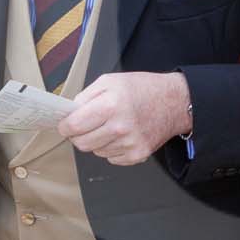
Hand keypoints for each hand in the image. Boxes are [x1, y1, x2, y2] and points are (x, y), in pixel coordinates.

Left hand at [59, 72, 191, 165]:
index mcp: (110, 105)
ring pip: (96, 151)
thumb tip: (68, 114)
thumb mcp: (110, 81)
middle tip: (86, 126)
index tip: (65, 124)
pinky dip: (111, 149)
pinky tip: (122, 135)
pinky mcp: (138, 155)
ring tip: (111, 126)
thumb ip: (85, 97)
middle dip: (78, 135)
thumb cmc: (141, 89)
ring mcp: (130, 144)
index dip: (65, 126)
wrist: (174, 102)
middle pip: (82, 144)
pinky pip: (111, 158)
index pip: (73, 126)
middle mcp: (119, 127)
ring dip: (97, 141)